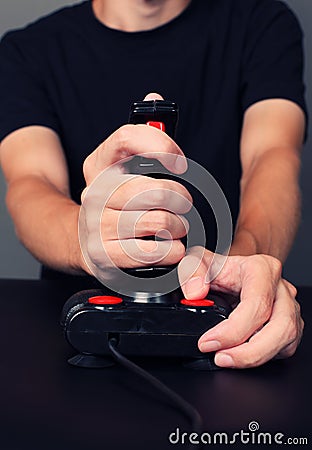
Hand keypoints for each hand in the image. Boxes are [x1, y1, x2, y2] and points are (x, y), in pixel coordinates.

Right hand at [81, 93, 190, 274]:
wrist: (85, 242)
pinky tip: (169, 246)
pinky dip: (172, 250)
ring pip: (159, 221)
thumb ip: (142, 138)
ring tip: (174, 227)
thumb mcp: (123, 169)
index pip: (128, 138)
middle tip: (182, 204)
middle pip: (155, 190)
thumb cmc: (116, 201)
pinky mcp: (105, 254)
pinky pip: (154, 252)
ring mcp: (97, 225)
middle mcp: (94, 193)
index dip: (162, 147)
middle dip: (180, 199)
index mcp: (99, 165)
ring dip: (177, 226)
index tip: (180, 163)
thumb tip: (154, 98)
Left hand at [178, 248, 303, 367]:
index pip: (257, 303)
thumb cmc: (218, 268)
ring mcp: (289, 309)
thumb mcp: (196, 262)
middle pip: (280, 327)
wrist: (231, 273)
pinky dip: (261, 357)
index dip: (233, 329)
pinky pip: (284, 348)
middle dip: (249, 352)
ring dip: (255, 357)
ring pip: (286, 341)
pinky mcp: (289, 327)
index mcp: (262, 269)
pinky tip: (239, 356)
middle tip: (219, 357)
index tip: (207, 342)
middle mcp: (281, 289)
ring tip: (226, 359)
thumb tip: (195, 293)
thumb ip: (191, 271)